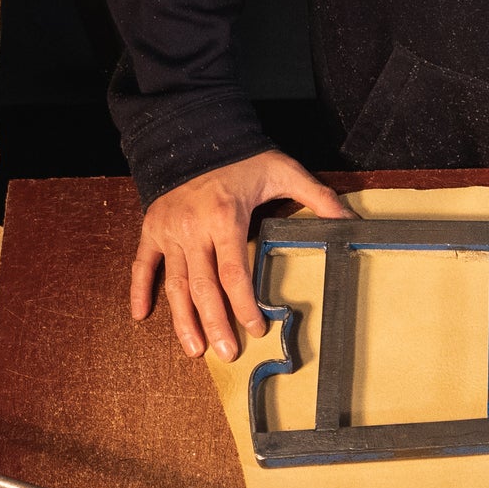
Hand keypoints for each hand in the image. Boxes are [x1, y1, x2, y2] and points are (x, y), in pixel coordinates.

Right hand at [129, 150, 351, 357]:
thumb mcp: (283, 170)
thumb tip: (349, 221)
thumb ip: (316, 198)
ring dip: (183, 320)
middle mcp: (193, 228)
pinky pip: (142, 263)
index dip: (244, 305)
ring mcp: (169, 230)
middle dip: (215, 324)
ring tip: (194, 349)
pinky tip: (140, 315)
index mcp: (224, 217)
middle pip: (203, 287)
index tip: (257, 328)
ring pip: (173, 284)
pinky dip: (139, 290)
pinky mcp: (152, 228)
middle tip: (227, 353)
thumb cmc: (242, 156)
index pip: (234, 272)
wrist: (195, 133)